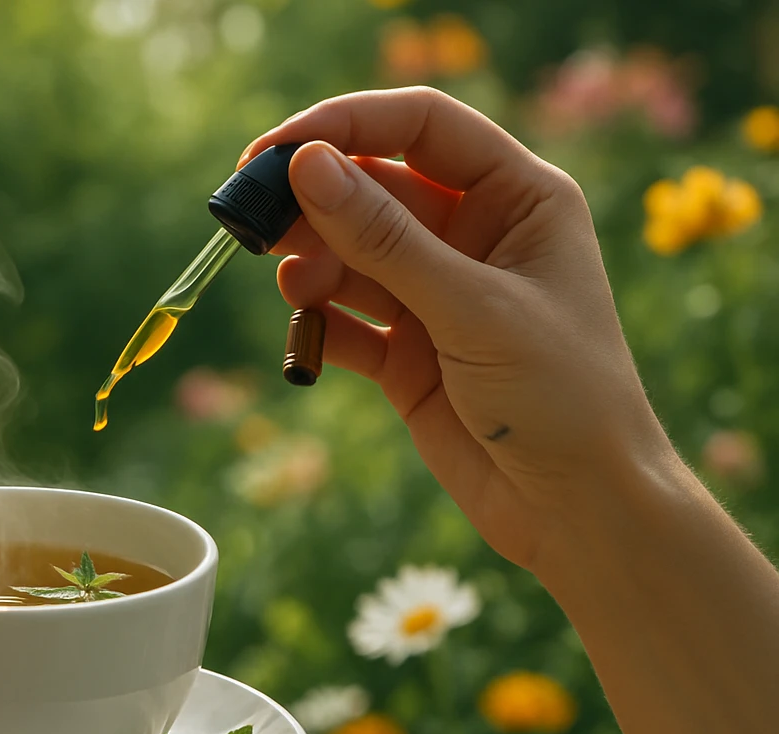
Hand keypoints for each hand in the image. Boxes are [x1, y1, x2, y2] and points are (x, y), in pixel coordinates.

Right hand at [240, 86, 675, 570]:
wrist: (579, 511)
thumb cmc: (561, 396)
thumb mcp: (472, 308)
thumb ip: (383, 237)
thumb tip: (305, 166)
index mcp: (518, 198)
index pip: (420, 127)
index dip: (346, 125)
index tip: (273, 150)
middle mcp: (474, 236)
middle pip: (371, 187)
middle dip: (312, 200)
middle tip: (251, 220)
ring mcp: (435, 297)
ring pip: (348, 254)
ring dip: (310, 263)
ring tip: (293, 287)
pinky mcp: (405, 355)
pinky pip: (343, 320)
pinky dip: (317, 323)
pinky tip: (307, 335)